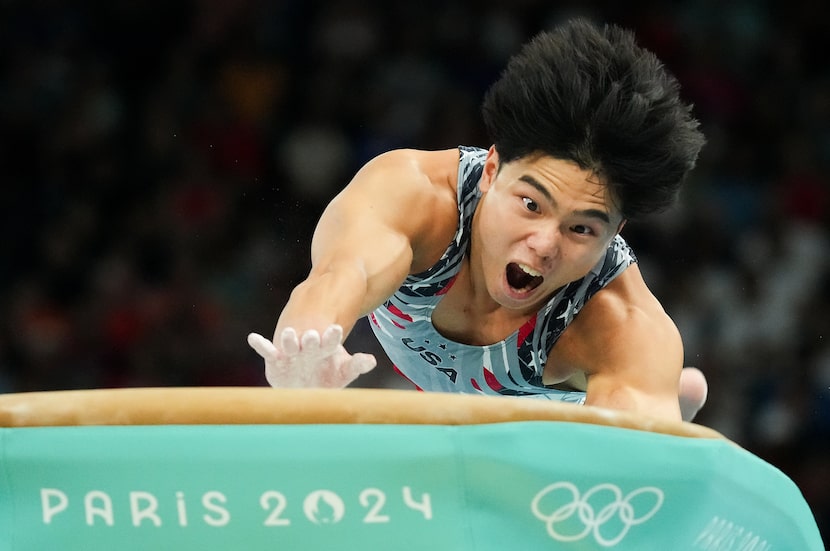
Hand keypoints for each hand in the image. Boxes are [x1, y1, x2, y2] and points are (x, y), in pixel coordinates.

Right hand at [247, 325, 376, 387]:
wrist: (307, 384)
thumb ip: (356, 365)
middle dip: (310, 340)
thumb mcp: (344, 371)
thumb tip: (372, 361)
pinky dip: (260, 344)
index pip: (330, 341)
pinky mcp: (275, 359)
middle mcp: (308, 347)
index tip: (336, 330)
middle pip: (310, 341)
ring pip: (289, 343)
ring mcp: (291, 351)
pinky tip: (253, 338)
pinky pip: (267, 350)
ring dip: (288, 339)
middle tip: (311, 336)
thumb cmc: (329, 377)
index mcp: (326, 348)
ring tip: (289, 334)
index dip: (332, 337)